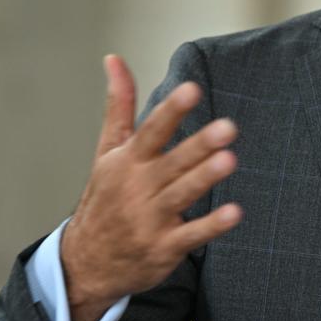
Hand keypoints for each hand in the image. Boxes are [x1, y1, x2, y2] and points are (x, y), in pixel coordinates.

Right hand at [60, 55, 241, 320]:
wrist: (85, 263)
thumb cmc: (106, 198)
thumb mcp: (107, 151)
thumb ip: (119, 105)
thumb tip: (114, 58)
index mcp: (128, 161)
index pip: (151, 131)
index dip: (171, 111)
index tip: (191, 89)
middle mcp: (138, 188)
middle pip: (173, 162)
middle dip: (199, 145)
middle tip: (228, 127)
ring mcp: (150, 219)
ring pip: (182, 194)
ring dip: (205, 177)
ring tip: (230, 159)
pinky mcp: (164, 247)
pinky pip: (191, 235)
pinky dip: (211, 225)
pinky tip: (235, 212)